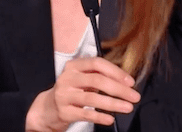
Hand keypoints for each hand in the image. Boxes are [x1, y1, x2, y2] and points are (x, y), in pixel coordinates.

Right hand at [25, 57, 139, 131]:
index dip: (115, 72)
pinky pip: (85, 114)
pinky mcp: (64, 111)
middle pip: (97, 80)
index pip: (97, 64)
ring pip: (92, 98)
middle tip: (134, 96)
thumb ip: (98, 76)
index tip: (130, 82)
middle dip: (119, 89)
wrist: (47, 108)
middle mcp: (68, 78)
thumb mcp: (80, 78)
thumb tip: (125, 82)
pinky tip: (110, 119)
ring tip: (128, 107)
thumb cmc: (71, 91)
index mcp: (74, 66)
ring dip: (113, 103)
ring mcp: (64, 95)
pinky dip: (99, 117)